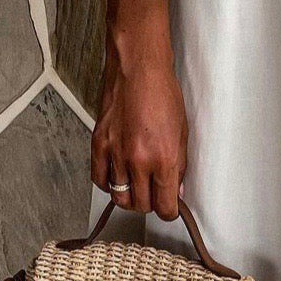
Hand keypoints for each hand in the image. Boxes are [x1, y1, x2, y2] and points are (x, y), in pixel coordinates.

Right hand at [90, 25, 187, 219]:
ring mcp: (115, 154)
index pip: (164, 206)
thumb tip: (175, 189)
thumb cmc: (163, 94)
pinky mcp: (98, 145)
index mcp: (164, 159)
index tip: (170, 208)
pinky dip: (108, 183)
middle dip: (150, 205)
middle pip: (140, 205)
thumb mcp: (182, 132)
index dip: (169, 211)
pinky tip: (116, 176)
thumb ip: (179, 165)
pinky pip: (99, 179)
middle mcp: (138, 161)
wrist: (138, 69)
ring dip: (129, 197)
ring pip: (118, 197)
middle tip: (154, 195)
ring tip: (136, 188)